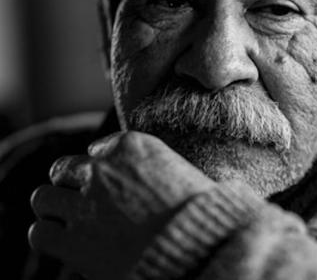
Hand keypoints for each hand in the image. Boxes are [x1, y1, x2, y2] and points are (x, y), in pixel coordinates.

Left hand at [29, 131, 215, 279]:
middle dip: (69, 182)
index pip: (97, 147)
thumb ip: (153, 164)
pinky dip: (47, 235)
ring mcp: (85, 204)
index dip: (101, 166)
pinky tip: (61, 241)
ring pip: (43, 197)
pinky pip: (39, 233)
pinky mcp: (74, 242)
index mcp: (131, 145)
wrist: (196, 246)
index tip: (110, 180)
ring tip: (66, 219)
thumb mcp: (181, 170)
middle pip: (63, 168)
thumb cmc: (201, 210)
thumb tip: (146, 175)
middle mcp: (103, 169)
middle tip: (82, 199)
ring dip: (53, 206)